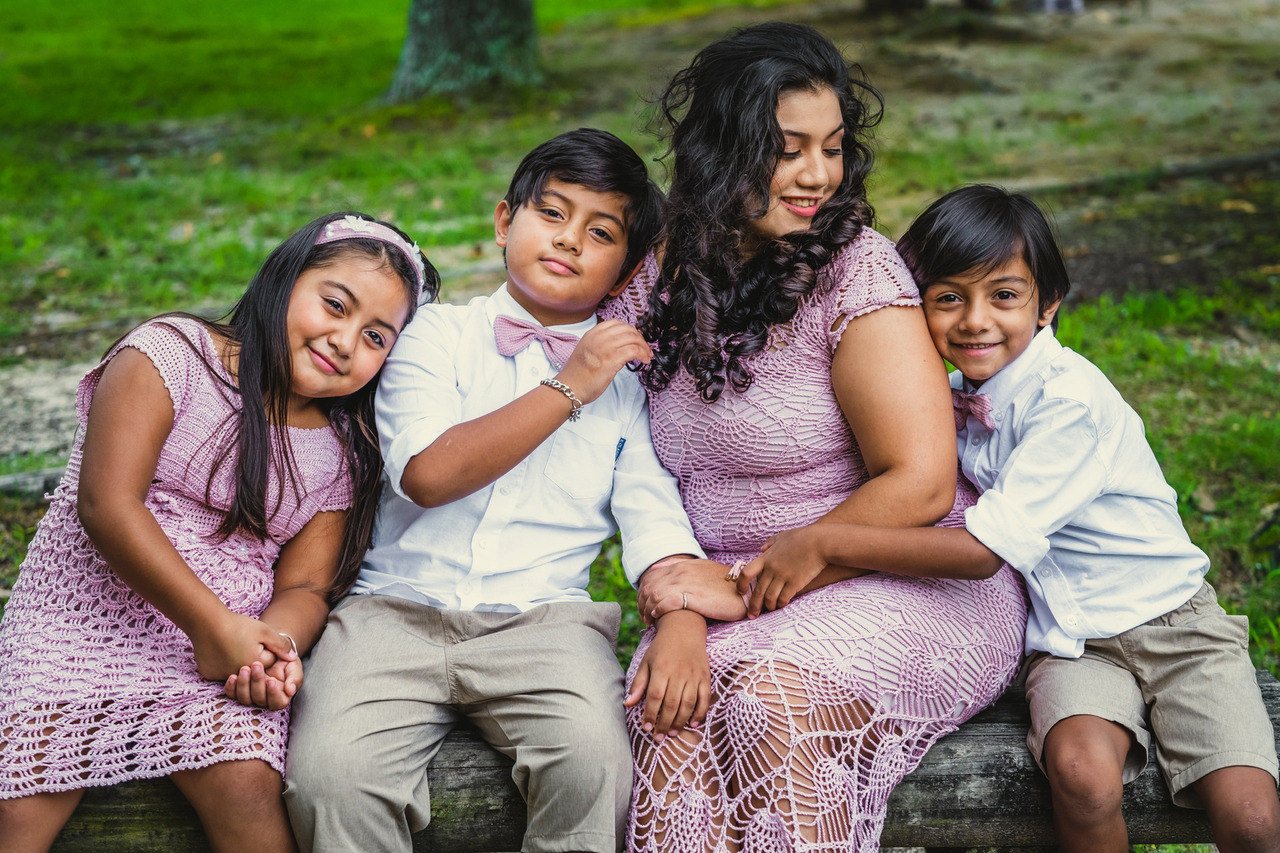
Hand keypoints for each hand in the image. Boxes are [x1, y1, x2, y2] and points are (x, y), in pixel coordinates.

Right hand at [190, 611, 297, 682]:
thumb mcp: (264, 631)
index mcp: (255, 665)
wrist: (206, 621)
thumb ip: (280, 644)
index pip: (268, 661)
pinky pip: (220, 670)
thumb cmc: (237, 625)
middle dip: (251, 655)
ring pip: (236, 670)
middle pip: (252, 668)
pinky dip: (220, 662)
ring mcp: (222, 675)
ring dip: (235, 660)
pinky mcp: (209, 674)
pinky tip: (218, 649)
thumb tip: (293, 657)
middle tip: (241, 640)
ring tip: (230, 643)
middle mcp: (239, 674)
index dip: (264, 648)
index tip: (255, 639)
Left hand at [224, 656, 302, 710]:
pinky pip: (232, 694)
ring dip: (243, 685)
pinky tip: (232, 677)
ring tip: (244, 669)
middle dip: (257, 682)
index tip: (271, 680)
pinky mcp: (238, 691)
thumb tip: (290, 690)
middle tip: (256, 665)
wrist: (272, 652)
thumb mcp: (294, 666)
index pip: (278, 702)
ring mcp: (251, 696)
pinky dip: (231, 687)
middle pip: (259, 699)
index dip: (273, 694)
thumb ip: (295, 678)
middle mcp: (265, 699)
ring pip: (245, 699)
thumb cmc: (285, 660)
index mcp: (281, 696)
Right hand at [555, 319, 651, 404]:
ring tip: (646, 355)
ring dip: (644, 347)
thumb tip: (618, 347)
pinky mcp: (612, 359)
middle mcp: (599, 337)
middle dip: (640, 338)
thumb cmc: (577, 375)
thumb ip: (599, 344)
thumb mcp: (586, 351)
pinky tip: (644, 360)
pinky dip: (643, 354)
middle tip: (645, 348)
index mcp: (592, 334)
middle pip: (628, 329)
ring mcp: (606, 347)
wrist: (569, 388)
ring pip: (634, 338)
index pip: (616, 323)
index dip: (629, 330)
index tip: (635, 339)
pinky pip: (634, 350)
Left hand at [624, 610, 710, 739]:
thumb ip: (639, 684)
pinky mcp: (706, 677)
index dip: (650, 715)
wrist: (684, 628)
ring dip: (680, 722)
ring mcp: (694, 675)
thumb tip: (628, 704)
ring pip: (688, 704)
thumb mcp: (646, 662)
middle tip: (658, 737)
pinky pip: (705, 699)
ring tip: (672, 733)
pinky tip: (693, 724)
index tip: (646, 728)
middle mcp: (678, 673)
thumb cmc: (661, 648)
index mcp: (661, 669)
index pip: (655, 697)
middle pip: (671, 704)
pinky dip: (700, 713)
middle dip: (664, 723)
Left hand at [638, 558, 745, 623]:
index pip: (652, 576)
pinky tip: (657, 617)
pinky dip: (658, 610)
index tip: (644, 604)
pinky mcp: (693, 597)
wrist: (746, 590)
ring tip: (649, 620)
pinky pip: (666, 603)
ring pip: (655, 594)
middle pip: (650, 585)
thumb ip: (682, 569)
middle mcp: (682, 572)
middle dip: (642, 601)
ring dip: (647, 608)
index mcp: (683, 566)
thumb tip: (659, 569)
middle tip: (644, 616)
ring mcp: (687, 584)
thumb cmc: (725, 584)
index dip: (644, 591)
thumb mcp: (702, 570)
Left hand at [738, 525, 829, 618]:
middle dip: (753, 605)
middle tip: (752, 615)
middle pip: (758, 591)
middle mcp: (772, 568)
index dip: (741, 584)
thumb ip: (770, 543)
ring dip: (768, 606)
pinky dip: (781, 604)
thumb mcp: (782, 536)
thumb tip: (761, 549)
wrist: (820, 542)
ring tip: (769, 610)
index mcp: (766, 558)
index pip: (746, 573)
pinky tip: (781, 605)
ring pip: (770, 597)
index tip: (741, 592)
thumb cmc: (802, 537)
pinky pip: (784, 598)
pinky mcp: (795, 583)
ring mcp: (783, 576)